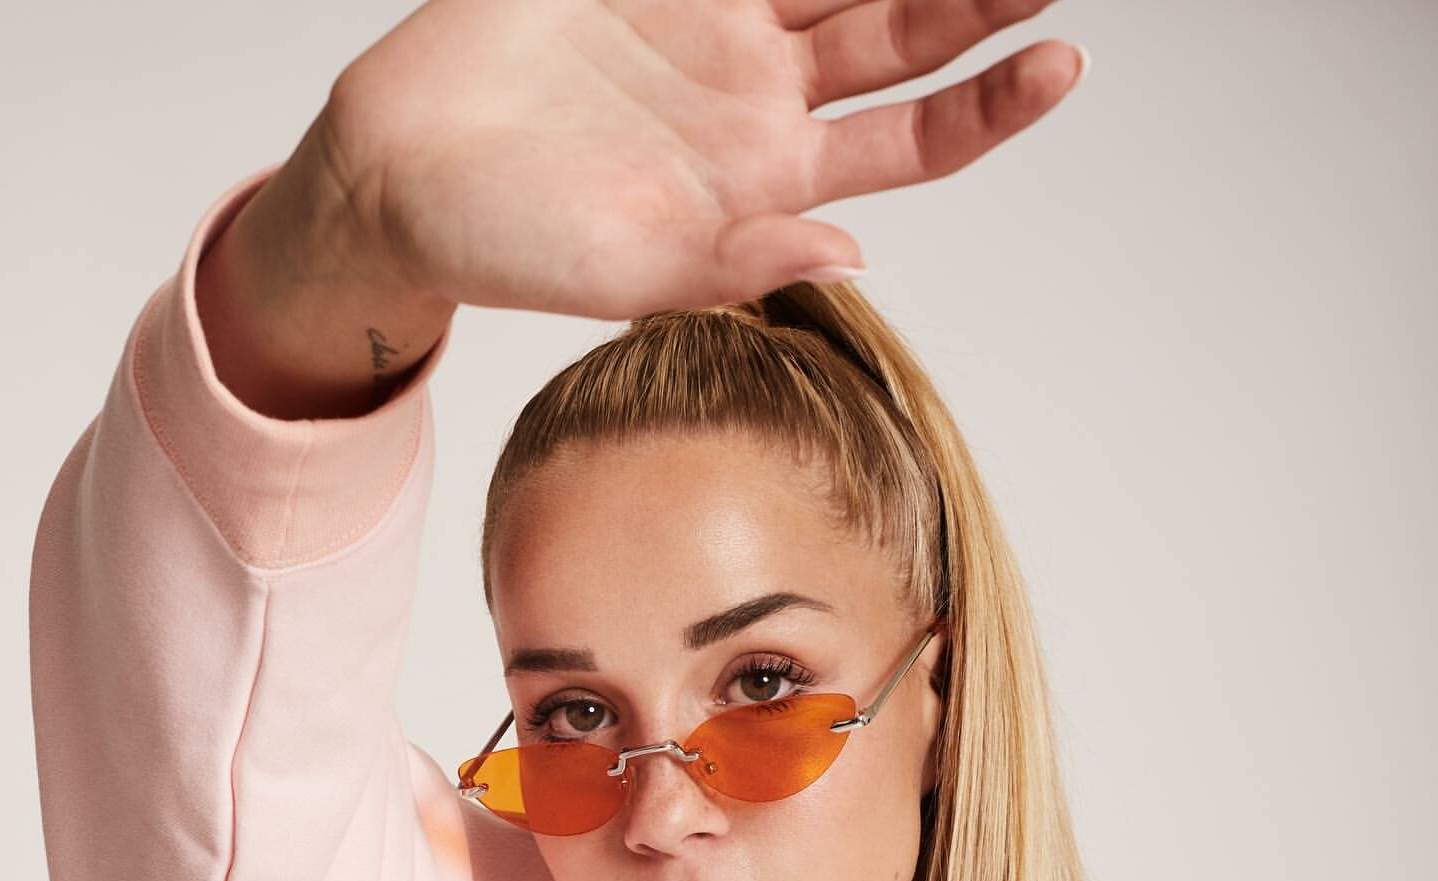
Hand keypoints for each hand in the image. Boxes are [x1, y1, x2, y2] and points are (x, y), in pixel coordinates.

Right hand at [319, 0, 1086, 319]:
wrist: (400, 168)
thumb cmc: (506, 242)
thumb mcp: (625, 273)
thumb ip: (736, 266)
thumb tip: (851, 258)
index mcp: (772, 182)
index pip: (913, 139)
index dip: (990, 106)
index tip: (1064, 61)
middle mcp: (762, 96)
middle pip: (904, 30)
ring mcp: (716, 23)